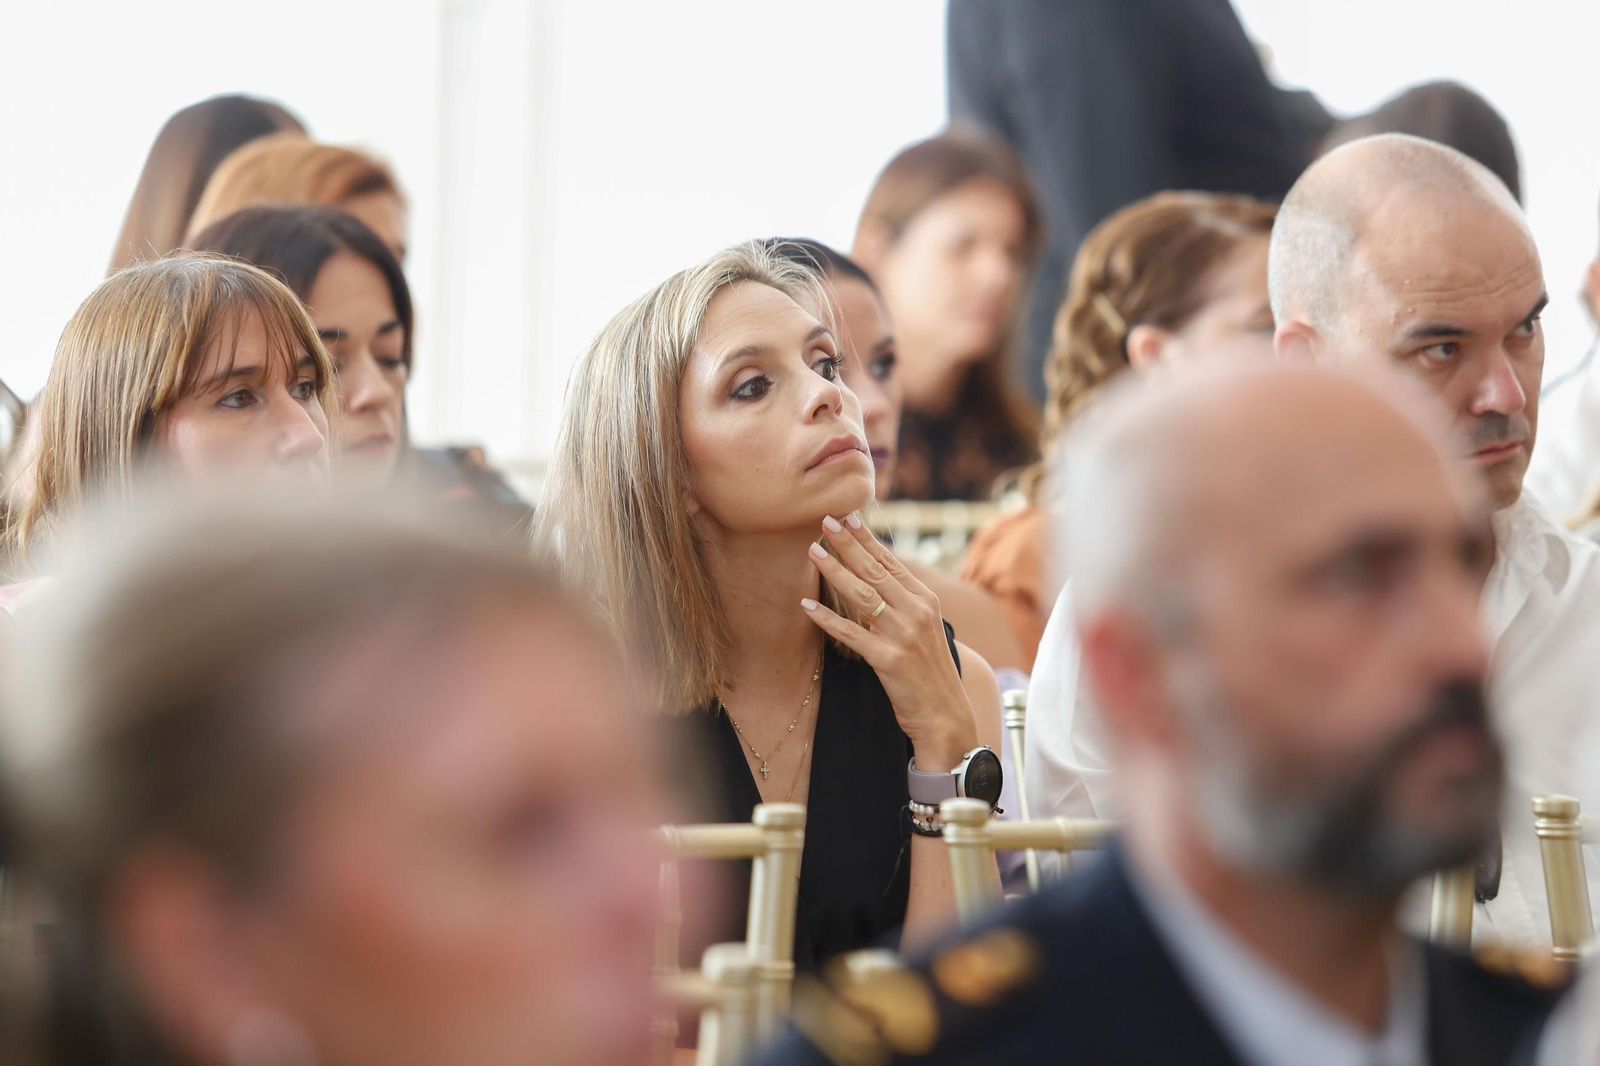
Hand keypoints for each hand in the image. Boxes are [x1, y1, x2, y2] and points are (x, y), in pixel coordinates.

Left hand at [801, 513, 978, 769]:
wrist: (946, 715)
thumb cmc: (929, 672)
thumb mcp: (925, 629)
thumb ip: (905, 602)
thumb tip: (877, 576)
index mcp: (926, 601)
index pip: (892, 562)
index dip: (868, 539)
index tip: (847, 516)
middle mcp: (917, 612)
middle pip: (875, 571)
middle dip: (848, 544)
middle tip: (825, 521)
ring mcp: (904, 635)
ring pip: (863, 595)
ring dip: (835, 571)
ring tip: (813, 551)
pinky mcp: (889, 659)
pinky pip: (852, 634)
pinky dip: (827, 620)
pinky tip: (807, 607)